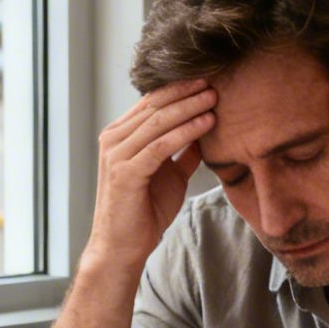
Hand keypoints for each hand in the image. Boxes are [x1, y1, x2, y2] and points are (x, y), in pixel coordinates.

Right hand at [86, 79, 215, 267]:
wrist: (123, 247)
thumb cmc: (143, 212)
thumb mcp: (169, 175)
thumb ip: (182, 152)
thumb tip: (204, 131)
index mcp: (120, 136)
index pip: (151, 102)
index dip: (179, 89)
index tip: (206, 80)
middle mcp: (114, 140)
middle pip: (155, 106)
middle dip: (186, 92)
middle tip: (214, 81)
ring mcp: (116, 155)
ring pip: (158, 122)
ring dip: (189, 107)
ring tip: (214, 97)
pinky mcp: (125, 172)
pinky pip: (161, 145)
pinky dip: (186, 132)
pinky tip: (207, 123)